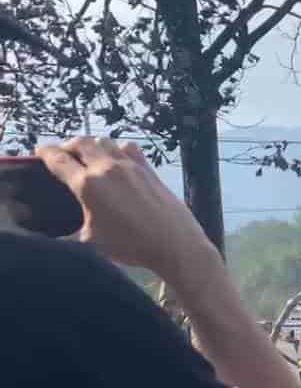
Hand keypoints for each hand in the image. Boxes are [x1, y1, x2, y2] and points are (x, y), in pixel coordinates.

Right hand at [36, 137, 211, 281]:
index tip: (39, 150)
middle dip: (67, 145)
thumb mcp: (91, 243)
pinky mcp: (149, 170)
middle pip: (81, 142)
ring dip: (92, 144)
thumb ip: (67, 236)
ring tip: (89, 155)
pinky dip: (118, 148)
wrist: (175, 245)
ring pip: (105, 141)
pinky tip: (118, 158)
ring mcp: (130, 166)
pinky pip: (129, 148)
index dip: (45, 152)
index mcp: (87, 184)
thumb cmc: (131, 246)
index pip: (58, 159)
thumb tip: (50, 242)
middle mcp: (107, 168)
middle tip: (63, 154)